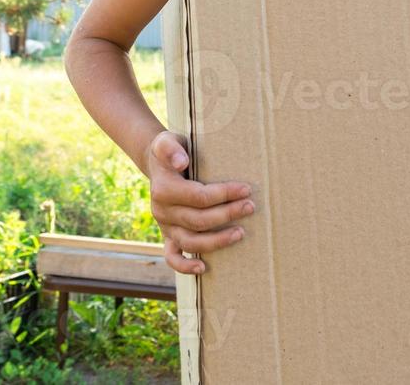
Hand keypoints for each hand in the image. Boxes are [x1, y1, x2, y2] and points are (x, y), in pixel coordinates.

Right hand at [145, 131, 254, 274]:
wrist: (158, 163)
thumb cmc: (171, 150)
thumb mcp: (167, 141)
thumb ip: (171, 148)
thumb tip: (182, 162)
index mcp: (163, 189)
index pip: (198, 197)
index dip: (224, 194)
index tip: (246, 189)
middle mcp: (162, 211)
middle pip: (199, 220)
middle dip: (228, 214)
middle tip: (250, 206)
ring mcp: (165, 226)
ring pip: (191, 242)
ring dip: (217, 241)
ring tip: (241, 233)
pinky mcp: (167, 236)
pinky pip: (172, 257)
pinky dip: (185, 267)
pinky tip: (203, 268)